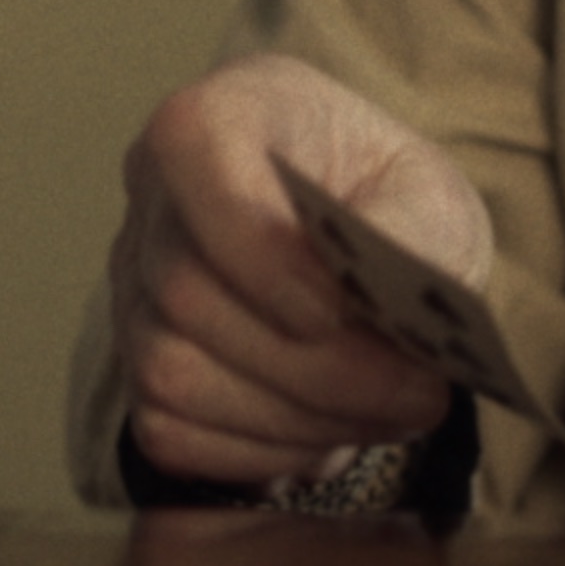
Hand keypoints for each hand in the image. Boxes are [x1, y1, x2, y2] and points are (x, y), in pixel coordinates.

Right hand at [107, 53, 492, 486]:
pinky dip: (263, 450)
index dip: (258, 245)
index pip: (194, 148)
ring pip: (175, 373)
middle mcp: (156, 196)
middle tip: (417, 392)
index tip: (339, 310)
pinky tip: (326, 427)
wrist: (364, 257)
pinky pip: (173, 433)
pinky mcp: (135, 370)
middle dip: (316, 365)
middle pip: (189, 293)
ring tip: (385, 410)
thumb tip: (381, 305)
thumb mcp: (430, 197)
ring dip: (298, 416)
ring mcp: (134, 288)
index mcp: (222, 115)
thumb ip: (413, 235)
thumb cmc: (390, 209)